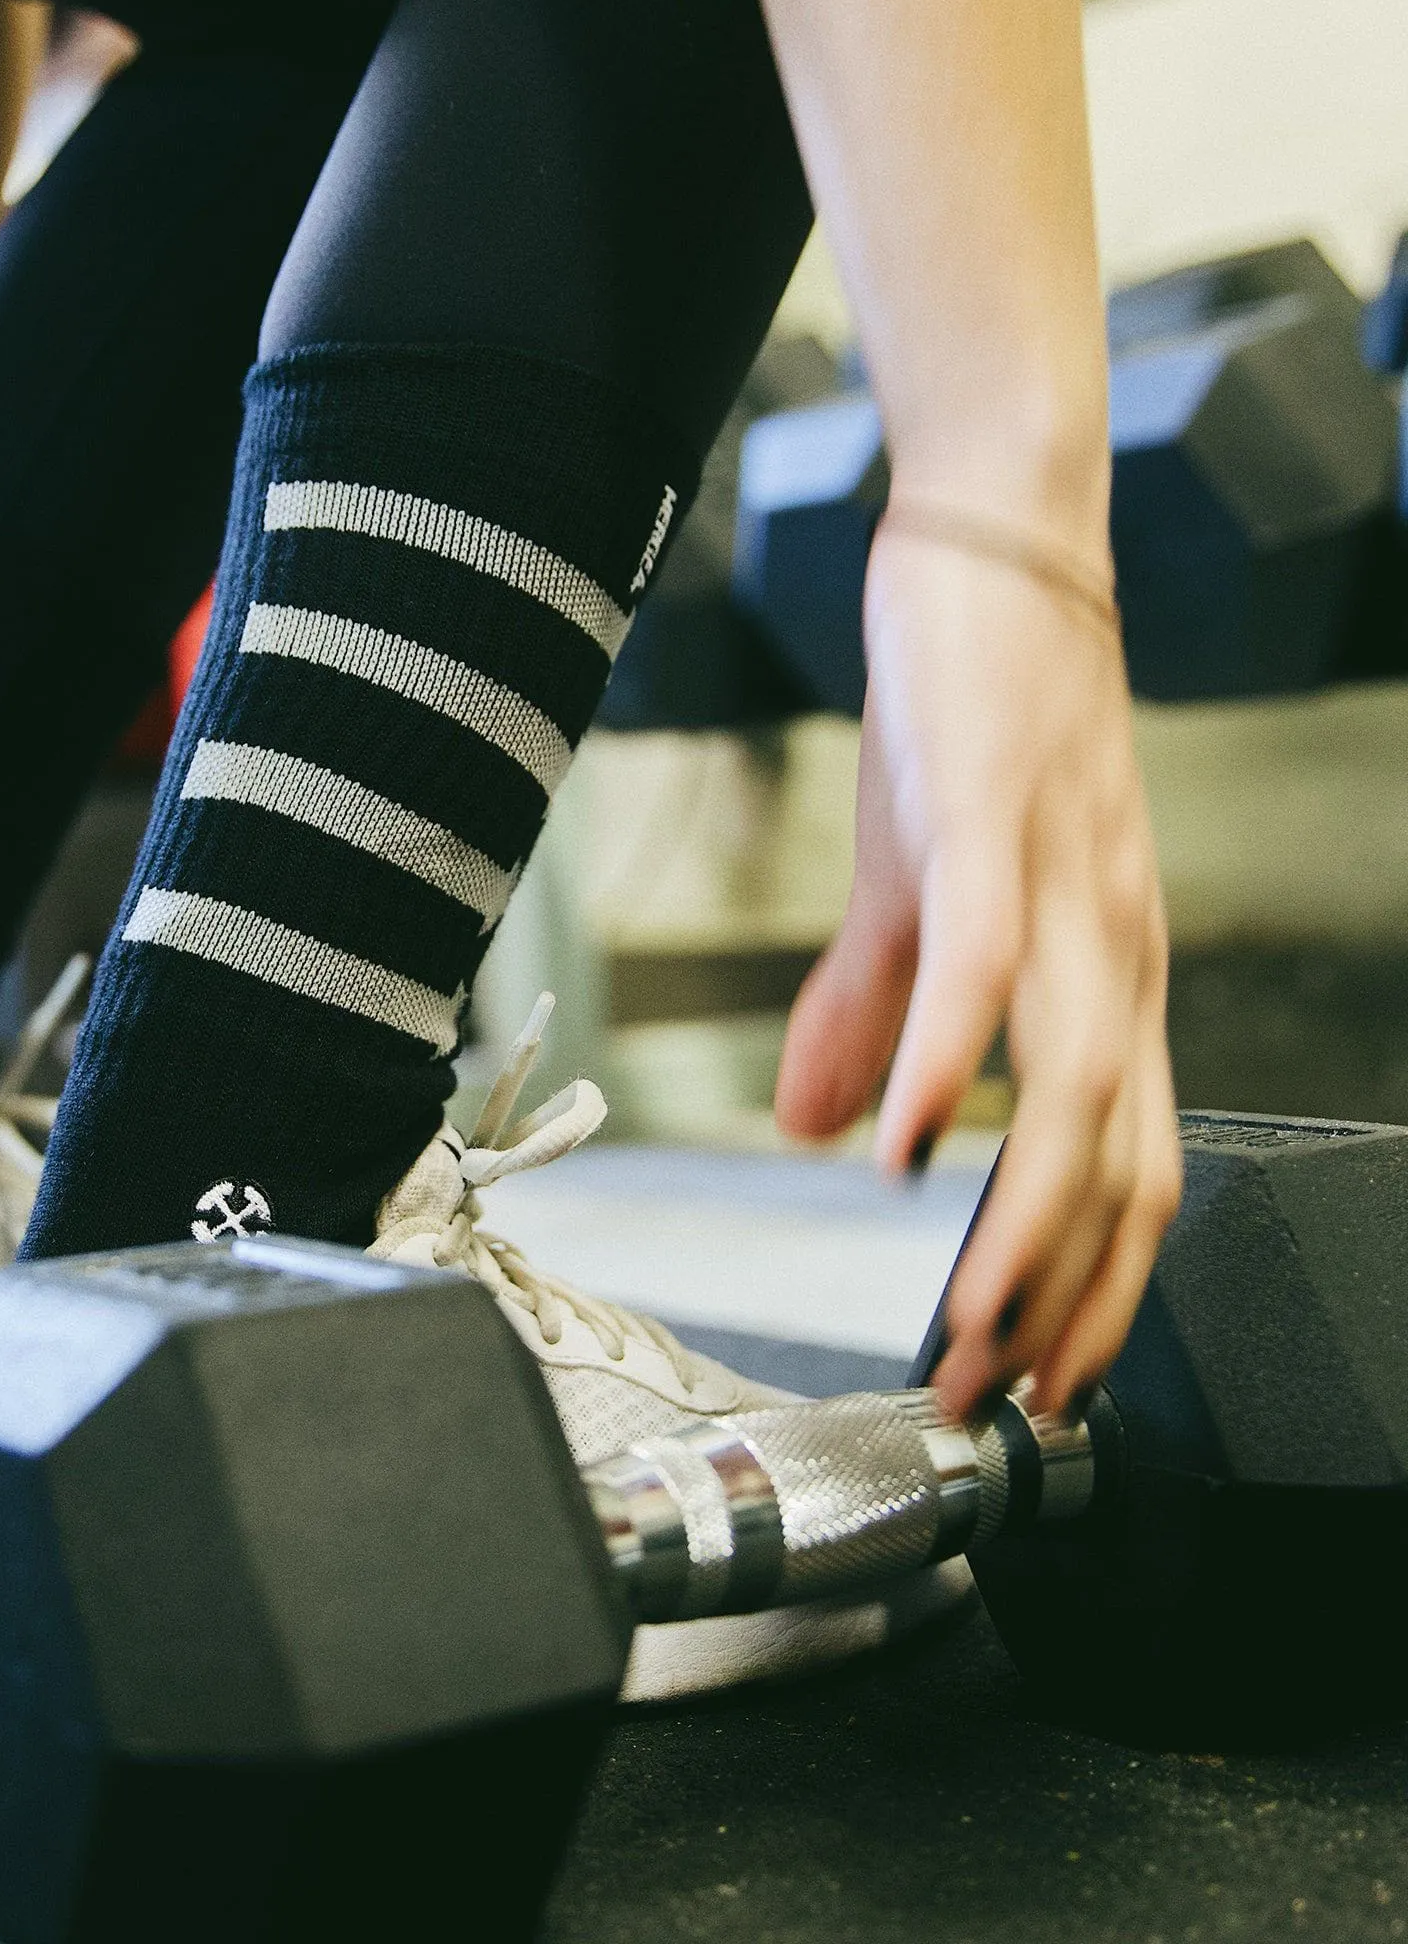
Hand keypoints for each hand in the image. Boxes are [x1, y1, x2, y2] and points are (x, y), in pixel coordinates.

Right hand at [773, 521, 1181, 1420]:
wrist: (997, 548)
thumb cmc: (966, 723)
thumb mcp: (915, 892)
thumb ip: (878, 1017)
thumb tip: (820, 1129)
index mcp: (1105, 976)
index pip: (1129, 1170)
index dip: (1091, 1292)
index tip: (1032, 1385)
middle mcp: (1114, 954)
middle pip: (1126, 1164)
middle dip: (1068, 1304)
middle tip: (999, 1403)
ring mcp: (1064, 892)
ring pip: (1077, 1094)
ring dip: (1026, 1228)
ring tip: (971, 1325)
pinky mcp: (992, 826)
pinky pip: (985, 970)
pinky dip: (947, 1069)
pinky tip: (896, 1150)